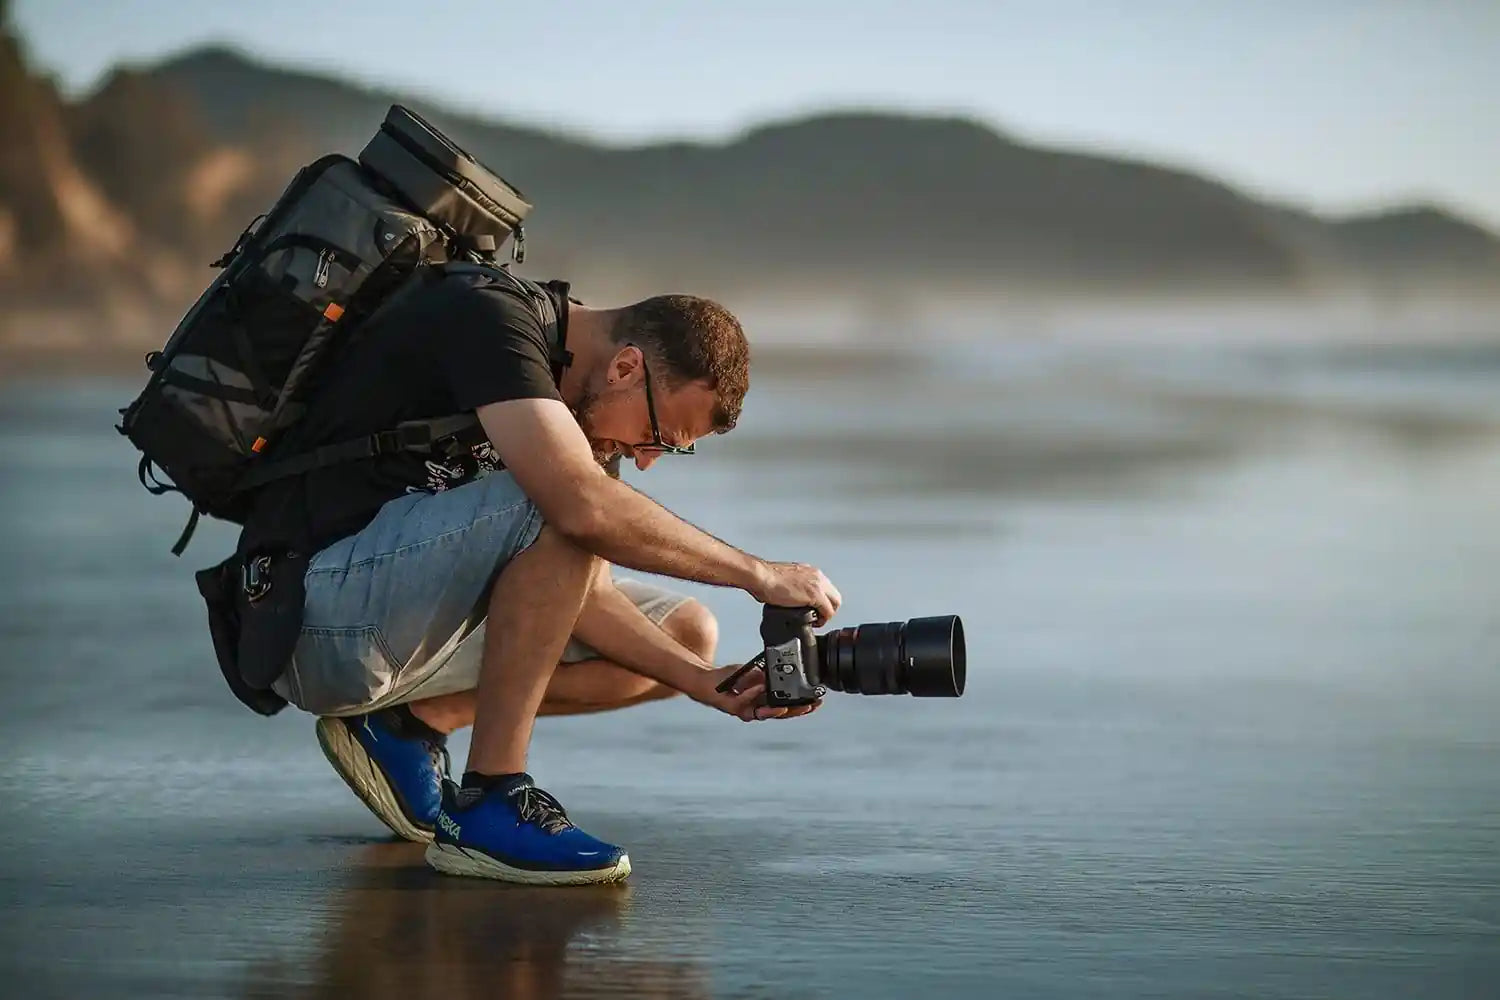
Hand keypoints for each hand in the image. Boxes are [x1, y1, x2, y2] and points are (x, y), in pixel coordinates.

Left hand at [688, 664, 822, 721]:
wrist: (707, 681)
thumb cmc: (731, 679)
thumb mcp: (755, 673)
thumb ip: (768, 674)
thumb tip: (785, 667)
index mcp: (764, 702)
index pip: (788, 707)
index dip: (802, 706)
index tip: (817, 701)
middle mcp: (757, 710)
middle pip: (780, 714)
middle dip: (796, 711)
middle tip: (809, 706)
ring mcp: (745, 710)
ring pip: (764, 715)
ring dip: (776, 710)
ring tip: (789, 705)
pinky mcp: (732, 707)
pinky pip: (745, 702)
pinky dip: (753, 694)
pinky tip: (762, 687)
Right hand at [750, 561, 841, 624]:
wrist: (761, 577)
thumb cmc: (766, 578)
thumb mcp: (786, 580)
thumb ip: (794, 587)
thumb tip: (791, 598)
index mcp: (810, 572)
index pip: (827, 589)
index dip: (823, 602)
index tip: (815, 610)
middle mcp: (817, 576)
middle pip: (835, 596)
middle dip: (828, 609)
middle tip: (817, 617)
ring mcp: (817, 585)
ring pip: (835, 603)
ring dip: (827, 615)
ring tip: (815, 621)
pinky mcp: (815, 595)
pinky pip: (828, 611)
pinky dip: (823, 620)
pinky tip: (813, 623)